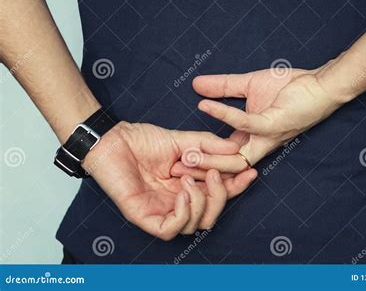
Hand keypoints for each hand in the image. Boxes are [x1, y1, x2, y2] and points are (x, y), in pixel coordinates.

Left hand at [82, 121, 256, 239]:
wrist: (114, 139)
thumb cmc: (143, 141)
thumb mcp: (183, 140)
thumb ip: (209, 145)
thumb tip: (237, 150)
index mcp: (188, 186)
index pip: (218, 194)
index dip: (236, 186)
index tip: (249, 170)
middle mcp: (178, 202)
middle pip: (211, 215)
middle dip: (221, 196)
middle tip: (216, 173)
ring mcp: (162, 211)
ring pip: (195, 225)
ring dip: (201, 202)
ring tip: (190, 178)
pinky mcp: (145, 217)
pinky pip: (172, 229)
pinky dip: (183, 212)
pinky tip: (181, 191)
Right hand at [191, 63, 343, 170]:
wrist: (320, 83)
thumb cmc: (290, 88)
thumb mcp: (248, 85)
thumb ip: (222, 87)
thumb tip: (196, 84)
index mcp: (251, 138)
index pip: (222, 155)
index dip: (201, 159)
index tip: (177, 157)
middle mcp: (258, 144)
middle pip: (227, 167)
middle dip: (202, 170)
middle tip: (176, 167)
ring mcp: (266, 137)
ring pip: (235, 157)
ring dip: (210, 156)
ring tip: (185, 150)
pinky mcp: (274, 124)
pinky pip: (246, 123)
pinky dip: (224, 114)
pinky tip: (205, 105)